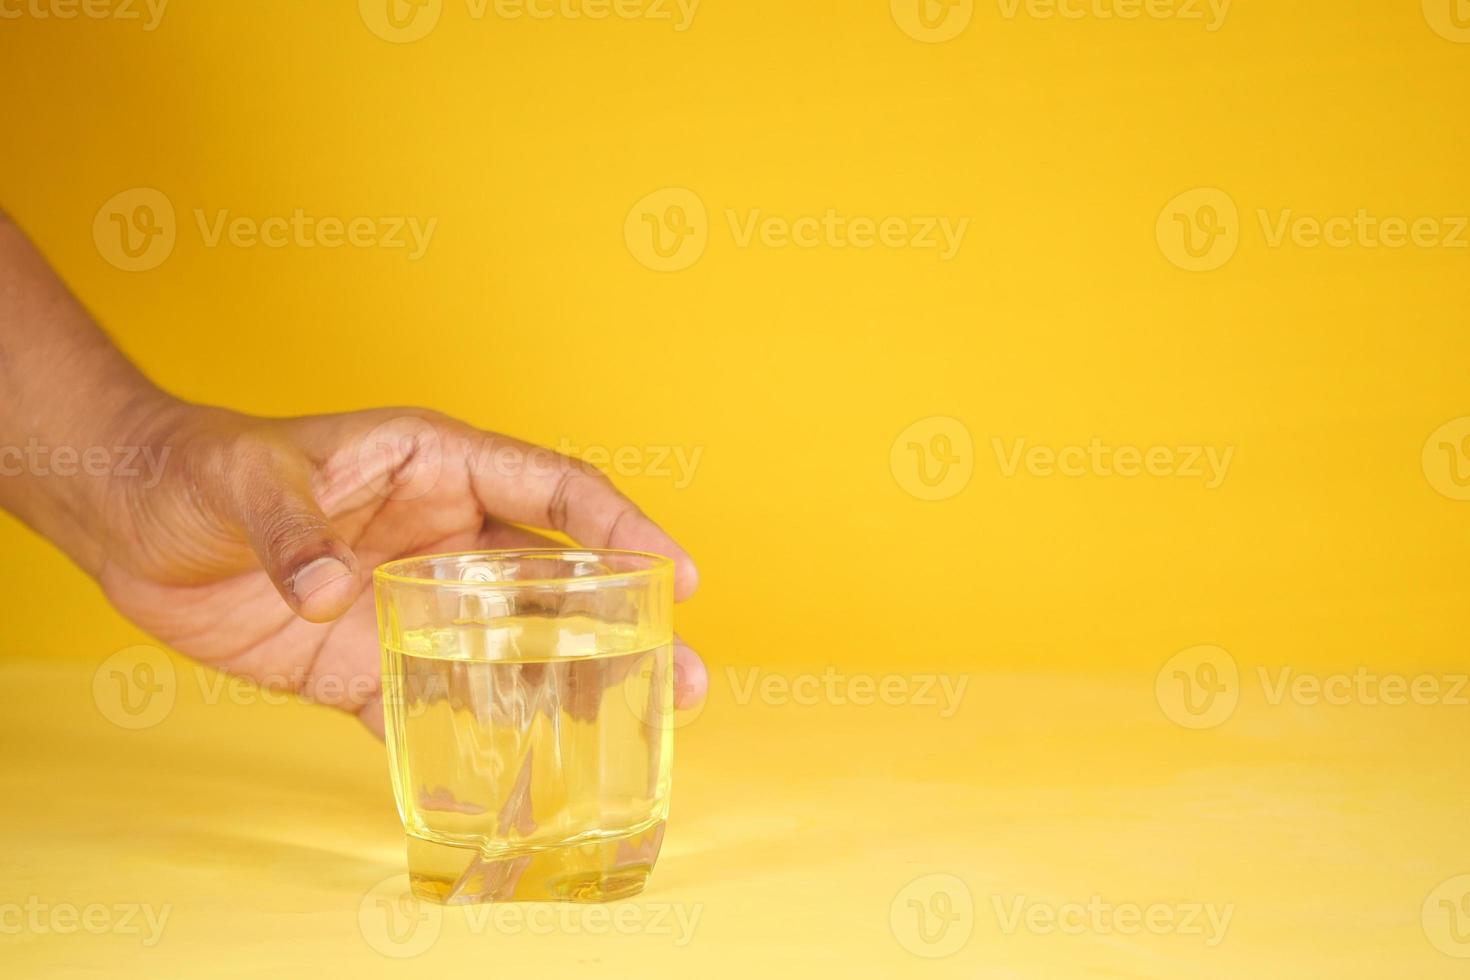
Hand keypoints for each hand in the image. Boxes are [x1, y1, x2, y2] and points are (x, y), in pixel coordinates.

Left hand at [91, 400, 707, 735]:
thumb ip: (295, 530)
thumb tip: (333, 596)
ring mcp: (412, 602)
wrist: (133, 520)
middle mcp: (444, 536)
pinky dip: (475, 736)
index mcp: (440, 466)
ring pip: (515, 645)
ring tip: (639, 722)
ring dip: (576, 683)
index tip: (679, 572)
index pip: (555, 489)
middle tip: (688, 672)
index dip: (622, 527)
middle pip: (558, 580)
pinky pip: (436, 701)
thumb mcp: (249, 478)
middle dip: (626, 625)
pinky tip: (522, 769)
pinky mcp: (367, 660)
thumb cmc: (200, 467)